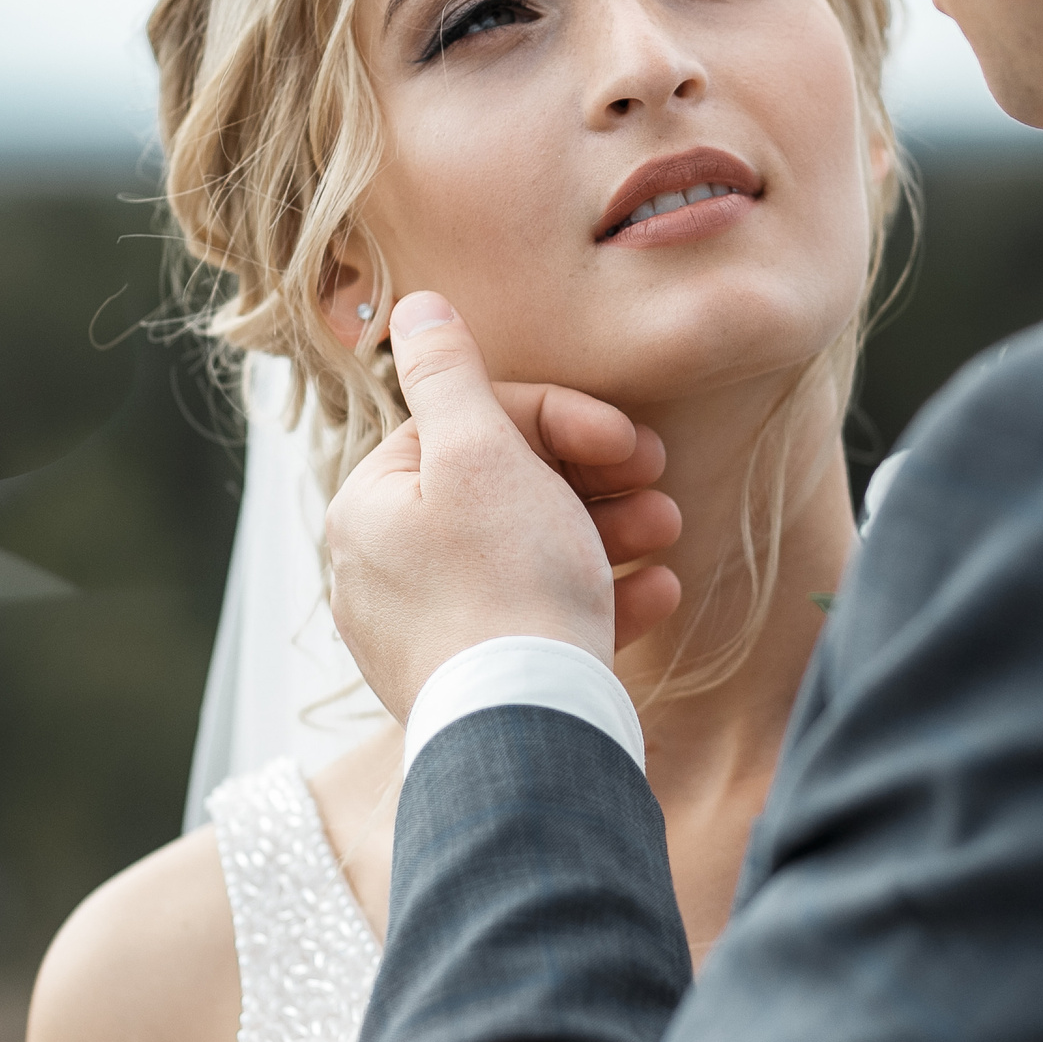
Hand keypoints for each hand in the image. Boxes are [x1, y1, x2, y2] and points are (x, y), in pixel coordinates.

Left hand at [327, 292, 683, 720]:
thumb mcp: (478, 454)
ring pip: (527, 555)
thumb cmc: (504, 585)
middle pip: (500, 491)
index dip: (556, 420)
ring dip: (608, 532)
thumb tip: (416, 307)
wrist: (526, 734)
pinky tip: (658, 594)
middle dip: (591, 478)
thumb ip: (447, 373)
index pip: (467, 428)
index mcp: (373, 506)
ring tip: (669, 532)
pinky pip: (537, 622)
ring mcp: (427, 634)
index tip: (626, 439)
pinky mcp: (473, 685)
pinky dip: (599, 600)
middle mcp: (385, 569)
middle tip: (658, 479)